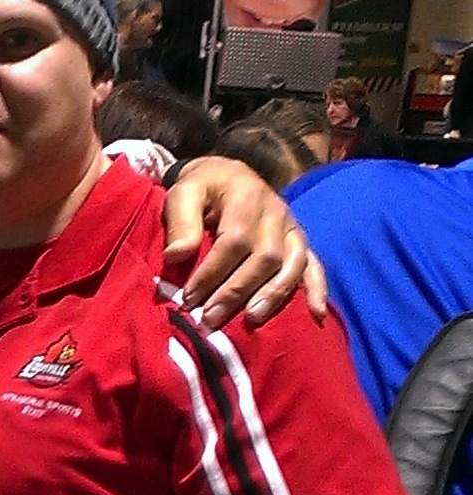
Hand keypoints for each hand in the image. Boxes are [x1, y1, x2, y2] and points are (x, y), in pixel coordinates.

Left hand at [159, 158, 327, 330]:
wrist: (226, 175)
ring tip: (251, 319)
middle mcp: (275, 211)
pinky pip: (314, 264)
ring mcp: (291, 226)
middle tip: (211, 318)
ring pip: (291, 263)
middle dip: (237, 291)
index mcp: (246, 195)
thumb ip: (180, 222)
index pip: (233, 240)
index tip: (189, 298)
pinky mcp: (299, 240)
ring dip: (273, 294)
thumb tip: (176, 256)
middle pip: (265, 256)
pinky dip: (316, 289)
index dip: (212, 272)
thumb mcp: (183, 193)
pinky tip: (315, 313)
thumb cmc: (201, 188)